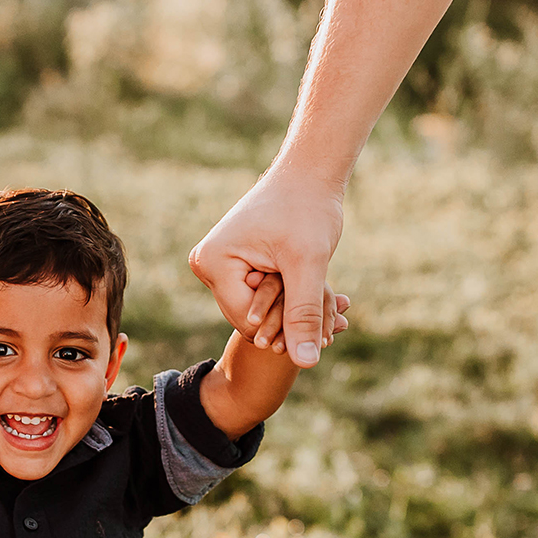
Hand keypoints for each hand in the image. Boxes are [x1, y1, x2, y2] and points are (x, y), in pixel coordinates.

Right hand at [190, 165, 344, 366]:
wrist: (308, 174)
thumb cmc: (308, 208)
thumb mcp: (308, 264)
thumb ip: (304, 315)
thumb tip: (305, 363)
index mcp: (213, 263)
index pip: (248, 320)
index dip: (287, 328)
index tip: (325, 328)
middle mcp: (205, 264)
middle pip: (249, 317)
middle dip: (288, 320)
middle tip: (332, 325)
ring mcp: (216, 264)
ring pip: (256, 308)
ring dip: (289, 310)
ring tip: (325, 310)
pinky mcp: (230, 263)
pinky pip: (257, 294)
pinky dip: (285, 297)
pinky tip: (311, 293)